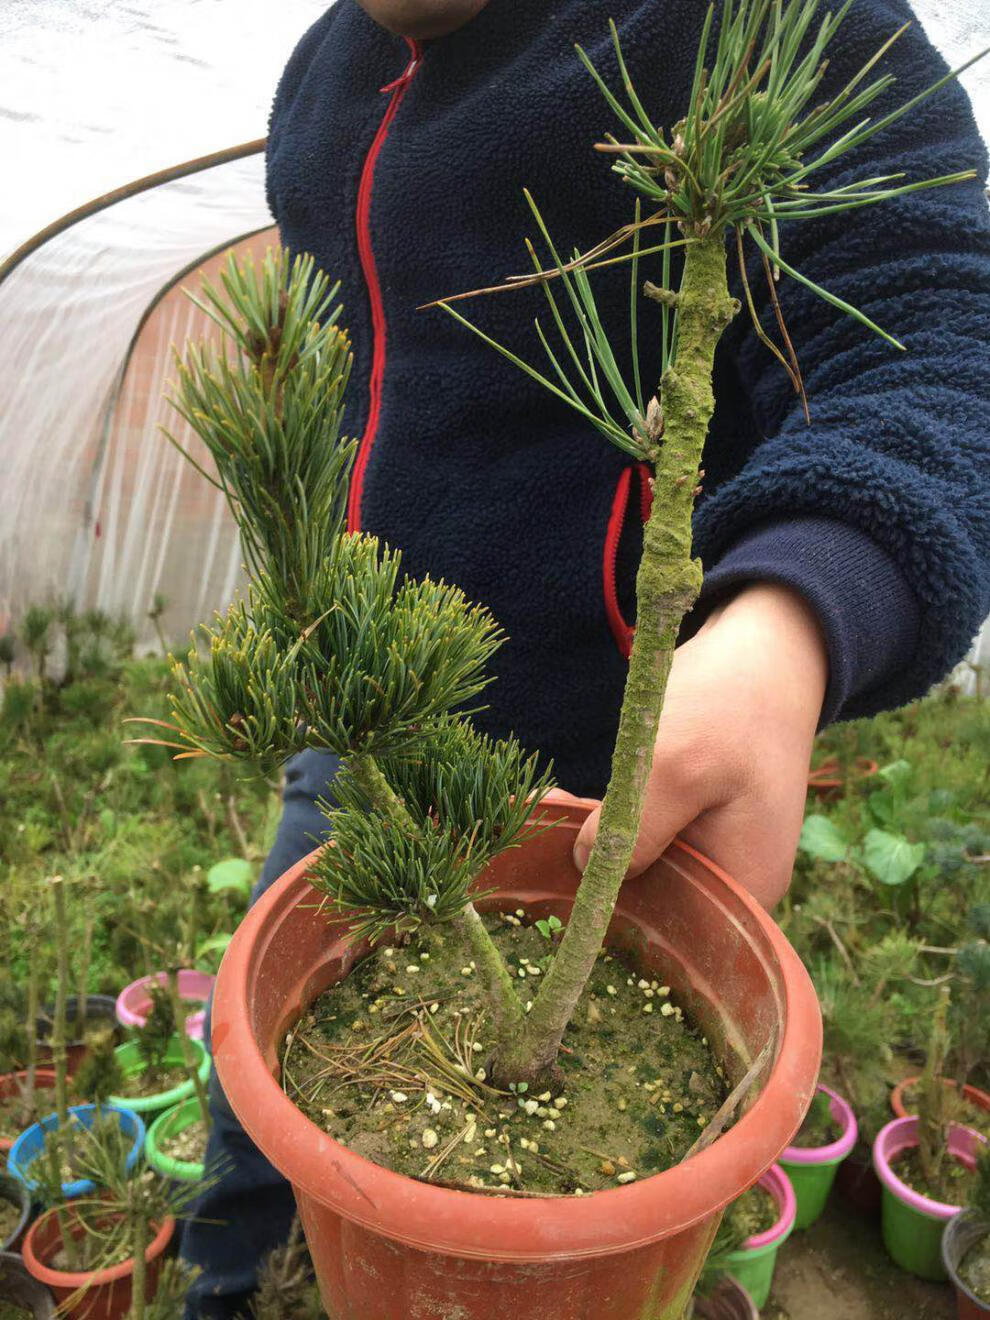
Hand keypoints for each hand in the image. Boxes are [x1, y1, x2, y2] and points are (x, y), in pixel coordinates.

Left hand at [561, 583, 827, 908]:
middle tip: (535, 852)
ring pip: (641, 866)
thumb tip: (585, 870)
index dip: (615, 925)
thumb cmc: (732, 702)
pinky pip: (644, 834)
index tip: (558, 901)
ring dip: (593, 846)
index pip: (676, 938)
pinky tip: (563, 805)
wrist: (766, 645)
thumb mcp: (678, 763)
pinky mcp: (693, 818)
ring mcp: (713, 848)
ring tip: (542, 820)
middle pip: (653, 902)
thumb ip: (634, 827)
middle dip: (594, 879)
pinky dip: (607, 822)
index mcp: (745, 885)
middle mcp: (732, 879)